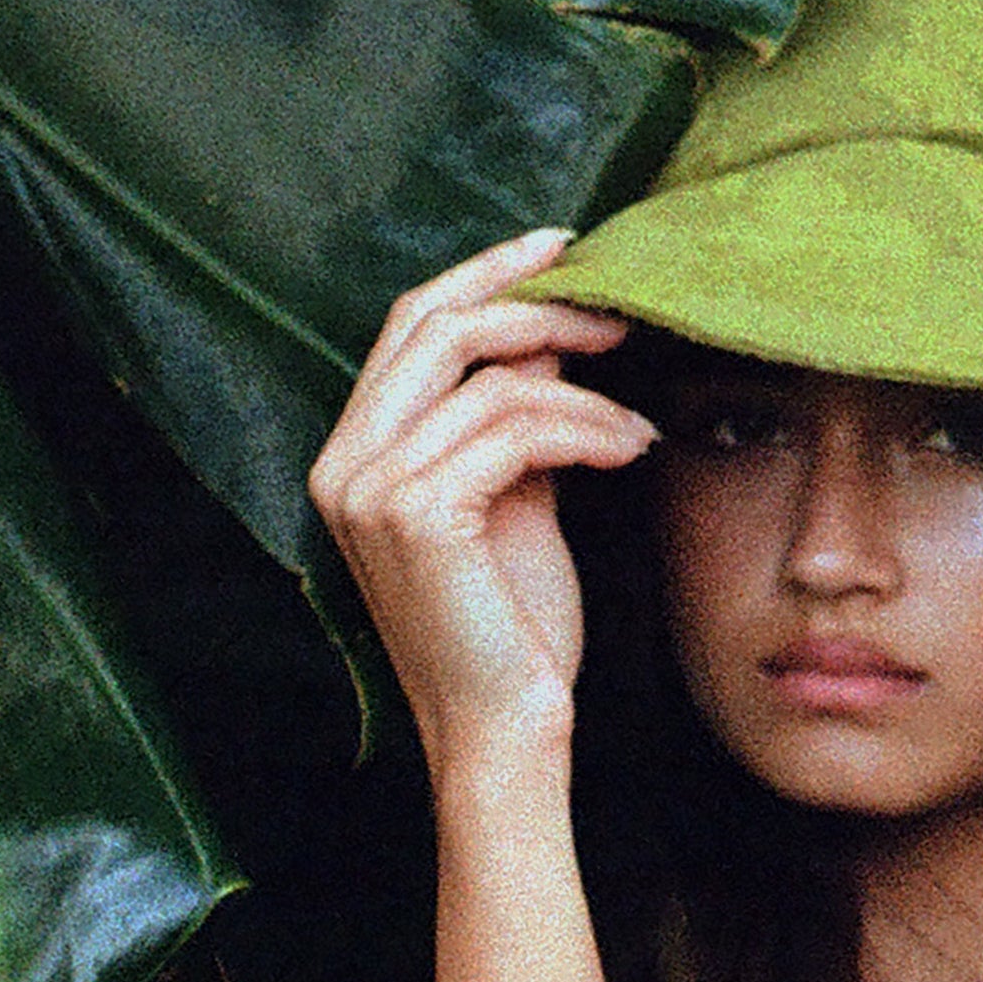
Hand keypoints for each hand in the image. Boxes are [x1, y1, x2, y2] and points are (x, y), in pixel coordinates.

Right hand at [306, 230, 655, 775]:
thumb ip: (511, 420)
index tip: (564, 250)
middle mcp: (343, 464)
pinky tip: (631, 449)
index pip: (410, 326)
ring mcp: (371, 489)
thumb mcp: (511, 502)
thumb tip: (553, 337)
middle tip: (620, 306)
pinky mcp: (418, 514)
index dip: (486, 275)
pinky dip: (589, 429)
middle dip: (538, 303)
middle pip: (438, 326)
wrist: (504, 732)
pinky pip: (519, 429)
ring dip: (586, 388)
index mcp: (351, 455)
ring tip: (639, 420)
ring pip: (493, 380)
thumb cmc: (511, 629)